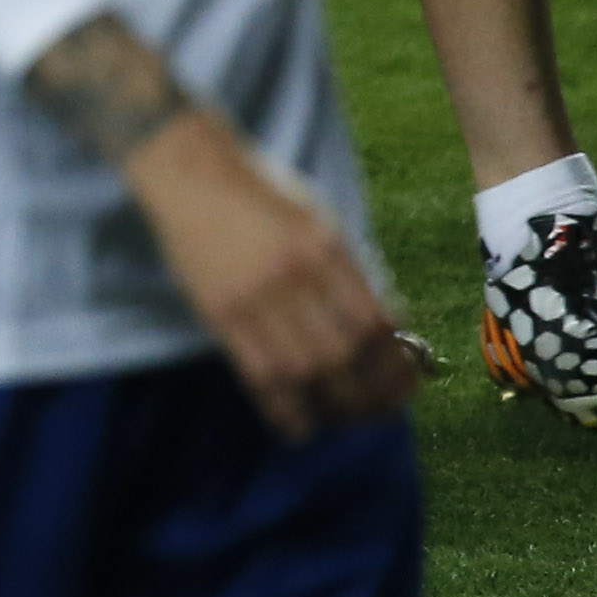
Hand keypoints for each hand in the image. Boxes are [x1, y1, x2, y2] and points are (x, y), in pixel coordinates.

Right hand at [124, 111, 420, 441]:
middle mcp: (294, 273)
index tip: (407, 377)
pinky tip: (299, 427)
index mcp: (324, 246)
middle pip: (343, 353)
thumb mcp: (316, 218)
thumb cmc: (260, 192)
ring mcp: (253, 295)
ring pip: (303, 371)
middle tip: (380, 408)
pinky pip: (256, 372)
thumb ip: (345, 271)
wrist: (189, 169)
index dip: (396, 360)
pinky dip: (282, 408)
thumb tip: (384, 328)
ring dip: (329, 407)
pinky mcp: (219, 311)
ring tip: (342, 419)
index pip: (374, 320)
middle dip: (370, 393)